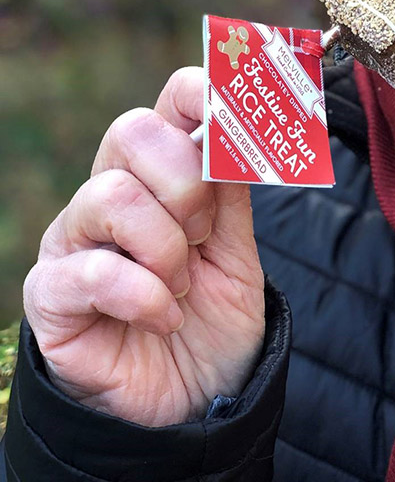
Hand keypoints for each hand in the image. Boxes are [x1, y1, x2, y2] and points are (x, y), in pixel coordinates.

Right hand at [23, 67, 265, 426]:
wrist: (193, 402)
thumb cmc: (213, 318)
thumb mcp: (238, 247)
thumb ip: (232, 187)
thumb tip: (242, 122)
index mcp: (162, 171)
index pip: (169, 101)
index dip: (199, 95)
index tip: (230, 118)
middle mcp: (111, 192)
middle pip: (133, 131)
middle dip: (185, 183)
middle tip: (203, 236)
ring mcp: (74, 240)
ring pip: (111, 195)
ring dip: (166, 248)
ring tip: (182, 284)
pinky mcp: (51, 294)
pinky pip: (94, 270)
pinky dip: (145, 296)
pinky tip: (163, 318)